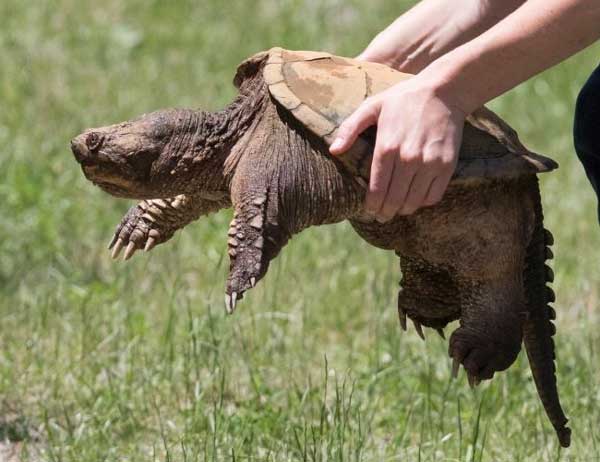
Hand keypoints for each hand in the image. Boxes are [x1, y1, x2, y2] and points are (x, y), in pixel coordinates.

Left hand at [329, 77, 464, 220]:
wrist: (444, 91)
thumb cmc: (403, 99)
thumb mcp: (372, 106)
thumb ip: (350, 128)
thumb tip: (334, 150)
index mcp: (387, 147)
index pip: (376, 190)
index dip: (372, 205)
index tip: (369, 211)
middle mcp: (408, 159)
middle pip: (394, 200)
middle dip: (385, 213)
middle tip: (381, 216)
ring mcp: (429, 163)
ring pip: (413, 202)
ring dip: (403, 210)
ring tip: (397, 209)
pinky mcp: (447, 165)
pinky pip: (433, 196)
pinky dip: (423, 202)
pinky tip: (416, 198)